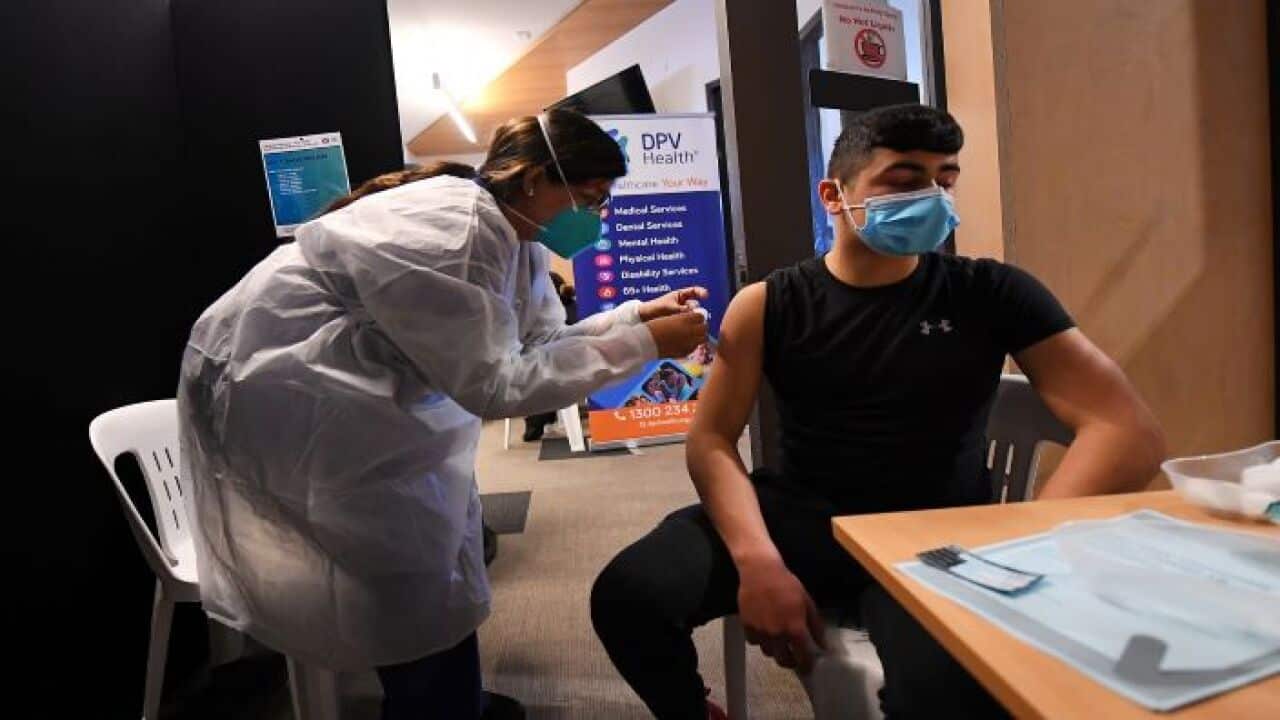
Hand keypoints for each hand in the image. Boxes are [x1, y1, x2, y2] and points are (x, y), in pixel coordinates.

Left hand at [638, 287, 708, 320]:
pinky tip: (691, 328)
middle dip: (696, 309)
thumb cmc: (655, 308)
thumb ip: (681, 309)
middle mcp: (683, 304)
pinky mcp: (680, 322)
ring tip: (689, 322)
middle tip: (696, 314)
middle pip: (695, 305)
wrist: (644, 319)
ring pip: (692, 315)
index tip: (706, 296)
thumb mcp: (668, 307)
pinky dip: (690, 324)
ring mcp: (682, 313)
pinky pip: (688, 322)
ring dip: (693, 318)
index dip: (701, 292)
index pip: (694, 291)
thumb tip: (694, 312)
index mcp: (680, 295)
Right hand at [645, 311, 707, 357]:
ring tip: (690, 336)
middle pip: (704, 328)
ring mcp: (690, 343)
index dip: (697, 318)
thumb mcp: (671, 317)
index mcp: (686, 319)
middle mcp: (691, 330)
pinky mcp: (686, 352)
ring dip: (698, 336)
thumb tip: (697, 319)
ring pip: (702, 338)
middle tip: (694, 328)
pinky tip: (684, 343)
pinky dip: (692, 345)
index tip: (694, 319)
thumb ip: (685, 319)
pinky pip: (694, 347)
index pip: (700, 316)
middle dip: (701, 327)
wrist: (646, 341)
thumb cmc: (655, 326)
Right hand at [736, 556, 824, 671]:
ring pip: (768, 652)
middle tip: (794, 658)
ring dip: (775, 650)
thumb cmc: (787, 585)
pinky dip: (760, 640)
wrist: (760, 572)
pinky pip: (754, 642)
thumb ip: (816, 626)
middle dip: (791, 662)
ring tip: (779, 642)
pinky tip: (764, 631)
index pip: (803, 657)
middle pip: (783, 660)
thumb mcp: (807, 603)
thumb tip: (823, 645)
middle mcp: (777, 634)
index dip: (807, 665)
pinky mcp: (747, 626)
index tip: (809, 668)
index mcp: (795, 628)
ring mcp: (760, 632)